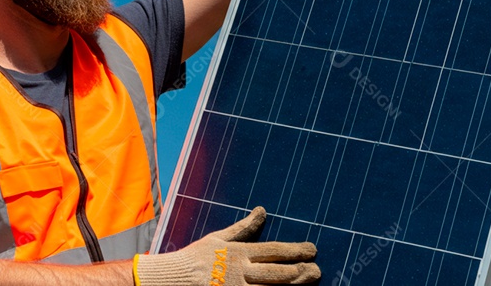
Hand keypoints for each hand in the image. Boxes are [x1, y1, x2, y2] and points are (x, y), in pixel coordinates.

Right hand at [134, 207, 318, 285]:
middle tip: (317, 269)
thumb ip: (244, 227)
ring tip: (311, 281)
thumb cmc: (196, 257)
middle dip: (300, 272)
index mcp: (240, 253)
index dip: (296, 251)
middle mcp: (242, 272)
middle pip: (278, 273)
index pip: (275, 251)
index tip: (312, 250)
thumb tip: (262, 211)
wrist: (173, 280)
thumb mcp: (219, 238)